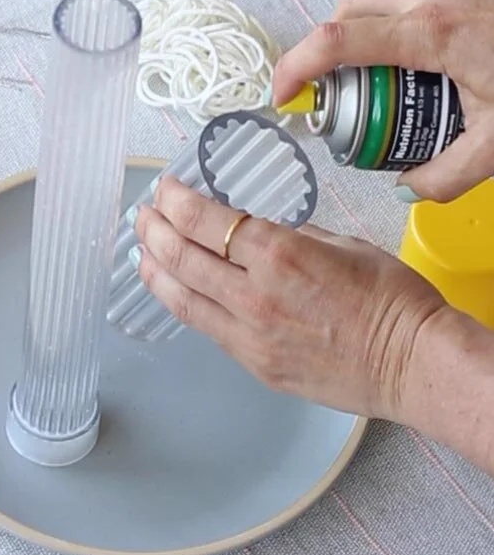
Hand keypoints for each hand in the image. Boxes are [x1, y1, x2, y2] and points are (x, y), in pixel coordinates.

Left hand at [132, 177, 447, 419]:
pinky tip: (174, 290)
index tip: (164, 189)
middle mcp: (254, 294)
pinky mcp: (254, 364)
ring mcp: (250, 335)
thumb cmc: (391, 300)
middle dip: (154, 230)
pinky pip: (206, 328)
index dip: (175, 201)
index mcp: (278, 254)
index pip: (205, 221)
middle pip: (182, 257)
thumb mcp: (341, 244)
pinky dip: (182, 303)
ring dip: (155, 270)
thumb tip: (260, 235)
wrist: (413, 363)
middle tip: (142, 215)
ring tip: (141, 251)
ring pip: (182, 298)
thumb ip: (290, 237)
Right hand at [272, 0, 493, 201]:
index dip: (294, 70)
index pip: (333, 42)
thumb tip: (408, 182)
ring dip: (364, 37)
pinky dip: (400, 26)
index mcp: (431, 30)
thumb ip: (442, 176)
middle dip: (325, 52)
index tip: (284, 99)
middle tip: (337, 96)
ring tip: (385, 83)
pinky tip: (428, 63)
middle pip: (345, 10)